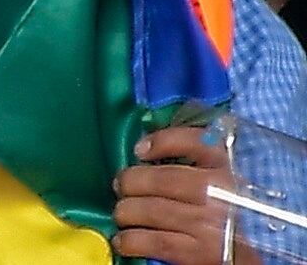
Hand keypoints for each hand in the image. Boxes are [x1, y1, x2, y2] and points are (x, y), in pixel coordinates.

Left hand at [113, 125, 236, 262]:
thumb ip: (209, 158)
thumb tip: (158, 146)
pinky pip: (156, 242)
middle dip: (132, 182)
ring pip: (152, 210)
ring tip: (123, 214)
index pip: (193, 141)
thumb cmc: (248, 213)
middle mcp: (221, 193)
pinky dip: (132, 241)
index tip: (140, 150)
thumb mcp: (238, 179)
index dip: (161, 142)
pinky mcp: (204, 254)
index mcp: (233, 168)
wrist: (272, 257)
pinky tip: (124, 241)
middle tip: (122, 186)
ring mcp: (211, 224)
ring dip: (127, 212)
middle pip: (161, 179)